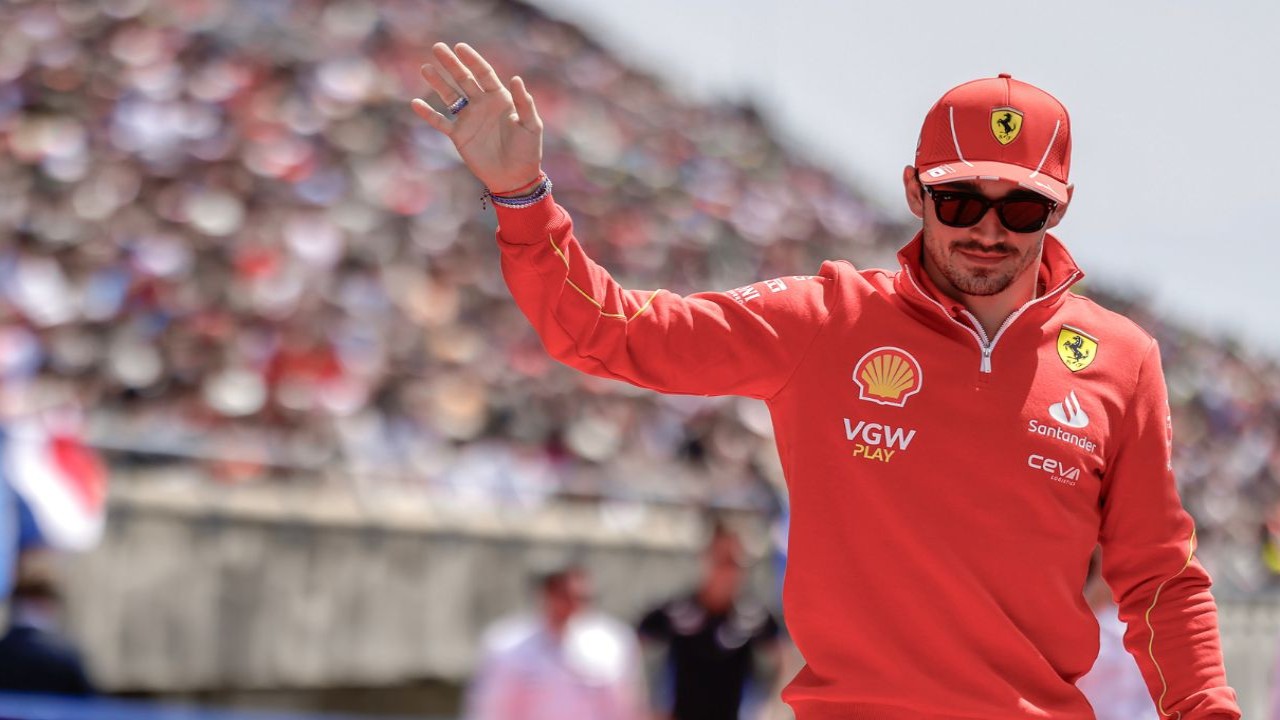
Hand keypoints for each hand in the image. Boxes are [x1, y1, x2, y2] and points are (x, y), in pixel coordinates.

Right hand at [411, 42, 543, 193]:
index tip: (460, 47)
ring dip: (438, 83)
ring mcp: (469, 119)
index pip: (484, 74)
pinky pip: (441, 122)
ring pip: (450, 96)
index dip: (472, 60)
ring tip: (426, 68)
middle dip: (451, 64)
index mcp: (500, 99)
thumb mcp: (531, 125)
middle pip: (464, 79)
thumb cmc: (527, 151)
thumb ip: (524, 103)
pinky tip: (416, 103)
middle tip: (438, 47)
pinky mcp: (459, 136)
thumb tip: (515, 78)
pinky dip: (429, 114)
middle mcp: (482, 105)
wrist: (515, 178)